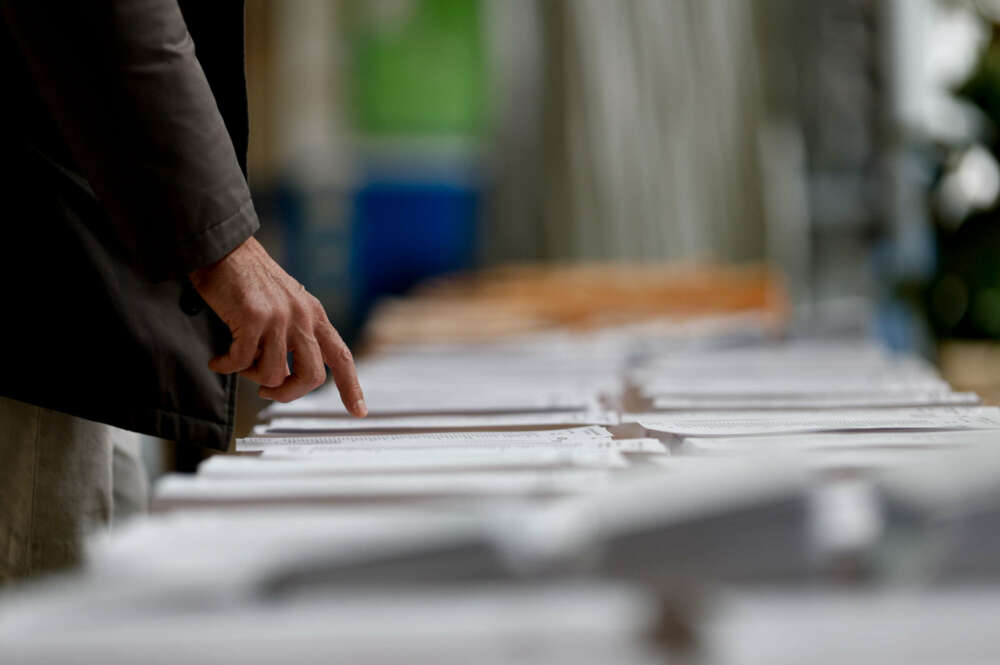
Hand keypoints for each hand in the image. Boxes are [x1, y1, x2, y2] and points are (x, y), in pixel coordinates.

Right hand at [189, 237, 366, 414]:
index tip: (359, 412)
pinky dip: (226, 366)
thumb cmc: (248, 280)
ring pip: (272, 374)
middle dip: (287, 393)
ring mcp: (280, 317)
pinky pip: (240, 362)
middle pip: (311, 377)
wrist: (224, 248)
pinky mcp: (253, 318)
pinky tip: (217, 360)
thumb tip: (284, 377)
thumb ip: (293, 336)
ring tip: (236, 361)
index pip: (341, 356)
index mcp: (314, 314)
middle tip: (266, 393)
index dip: (352, 387)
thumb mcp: (284, 305)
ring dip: (250, 376)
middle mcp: (302, 316)